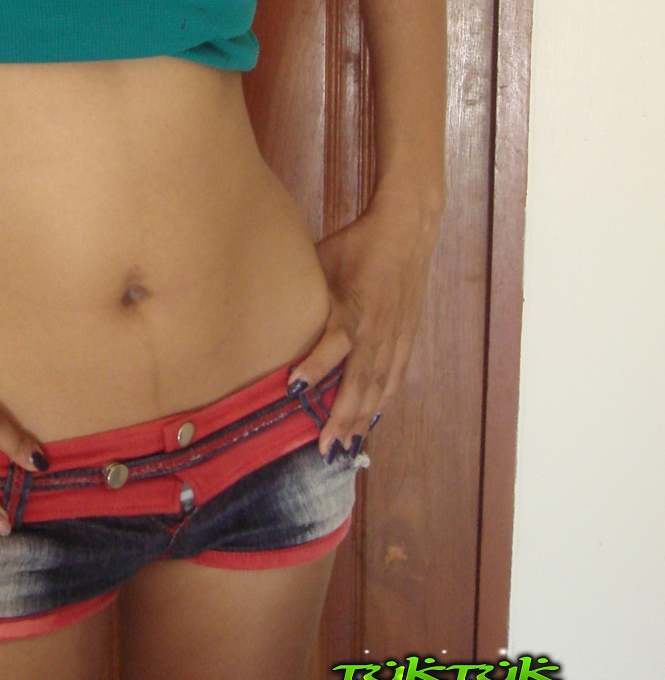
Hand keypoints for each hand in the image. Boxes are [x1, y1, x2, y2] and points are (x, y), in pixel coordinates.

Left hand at [285, 187, 443, 459]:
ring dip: (362, 417)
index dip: (315, 365)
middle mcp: (378, 327)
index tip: (295, 387)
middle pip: (360, 379)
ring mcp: (397, 336)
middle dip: (343, 415)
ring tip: (346, 446)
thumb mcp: (324, 259)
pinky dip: (383, 401)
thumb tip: (271, 304)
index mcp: (355, 307)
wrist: (406, 232)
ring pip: (379, 385)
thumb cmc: (357, 244)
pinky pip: (395, 376)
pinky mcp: (408, 337)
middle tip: (325, 447)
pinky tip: (372, 420)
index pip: (334, 343)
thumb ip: (306, 289)